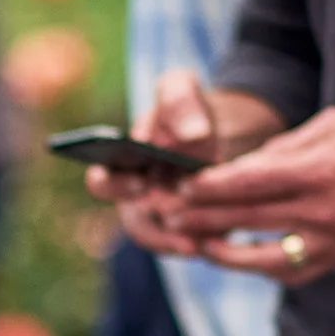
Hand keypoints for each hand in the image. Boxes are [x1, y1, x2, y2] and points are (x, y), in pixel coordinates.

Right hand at [89, 68, 241, 257]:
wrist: (232, 133)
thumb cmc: (194, 112)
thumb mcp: (183, 89)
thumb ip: (178, 100)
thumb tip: (190, 135)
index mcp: (122, 163)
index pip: (101, 181)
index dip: (114, 185)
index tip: (140, 181)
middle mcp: (137, 197)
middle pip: (130, 218)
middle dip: (145, 220)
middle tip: (169, 211)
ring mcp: (163, 219)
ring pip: (160, 239)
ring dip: (174, 239)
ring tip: (192, 240)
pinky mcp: (192, 233)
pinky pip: (187, 246)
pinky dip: (197, 244)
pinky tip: (209, 242)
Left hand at [138, 105, 334, 283]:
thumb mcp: (334, 124)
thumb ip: (285, 146)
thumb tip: (242, 167)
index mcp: (317, 169)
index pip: (246, 182)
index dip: (207, 186)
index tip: (178, 183)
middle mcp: (319, 210)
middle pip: (242, 218)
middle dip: (198, 215)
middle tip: (166, 211)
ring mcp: (326, 241)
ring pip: (256, 253)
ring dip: (217, 247)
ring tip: (189, 238)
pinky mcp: (333, 259)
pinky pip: (282, 270)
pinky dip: (253, 265)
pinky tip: (230, 255)